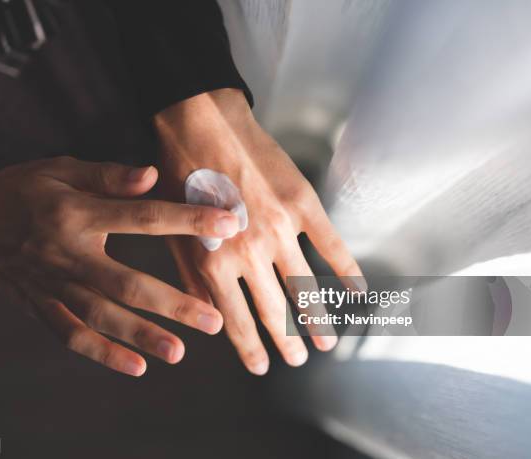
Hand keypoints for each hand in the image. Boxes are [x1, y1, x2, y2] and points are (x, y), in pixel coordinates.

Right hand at [0, 157, 239, 375]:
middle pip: (127, 283)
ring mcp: (53, 285)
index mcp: (78, 214)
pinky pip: (72, 335)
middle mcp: (68, 254)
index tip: (229, 225)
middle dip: (173, 303)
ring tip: (180, 352)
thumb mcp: (61, 169)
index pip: (144, 218)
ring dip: (141, 336)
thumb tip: (153, 175)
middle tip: (213, 319)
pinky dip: (102, 354)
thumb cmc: (20, 189)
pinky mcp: (41, 306)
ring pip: (102, 316)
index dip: (189, 220)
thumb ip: (108, 175)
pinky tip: (136, 366)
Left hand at [154, 89, 364, 374]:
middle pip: (275, 310)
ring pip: (305, 287)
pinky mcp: (302, 204)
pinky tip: (357, 293)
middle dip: (286, 342)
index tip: (260, 368)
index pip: (237, 320)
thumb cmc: (178, 174)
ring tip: (326, 343)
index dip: (250, 348)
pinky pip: (332, 246)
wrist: (201, 121)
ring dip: (317, 321)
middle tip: (297, 361)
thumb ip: (190, 276)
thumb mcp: (172, 231)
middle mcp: (250, 253)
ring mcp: (280, 229)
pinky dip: (346, 272)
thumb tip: (207, 314)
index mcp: (214, 262)